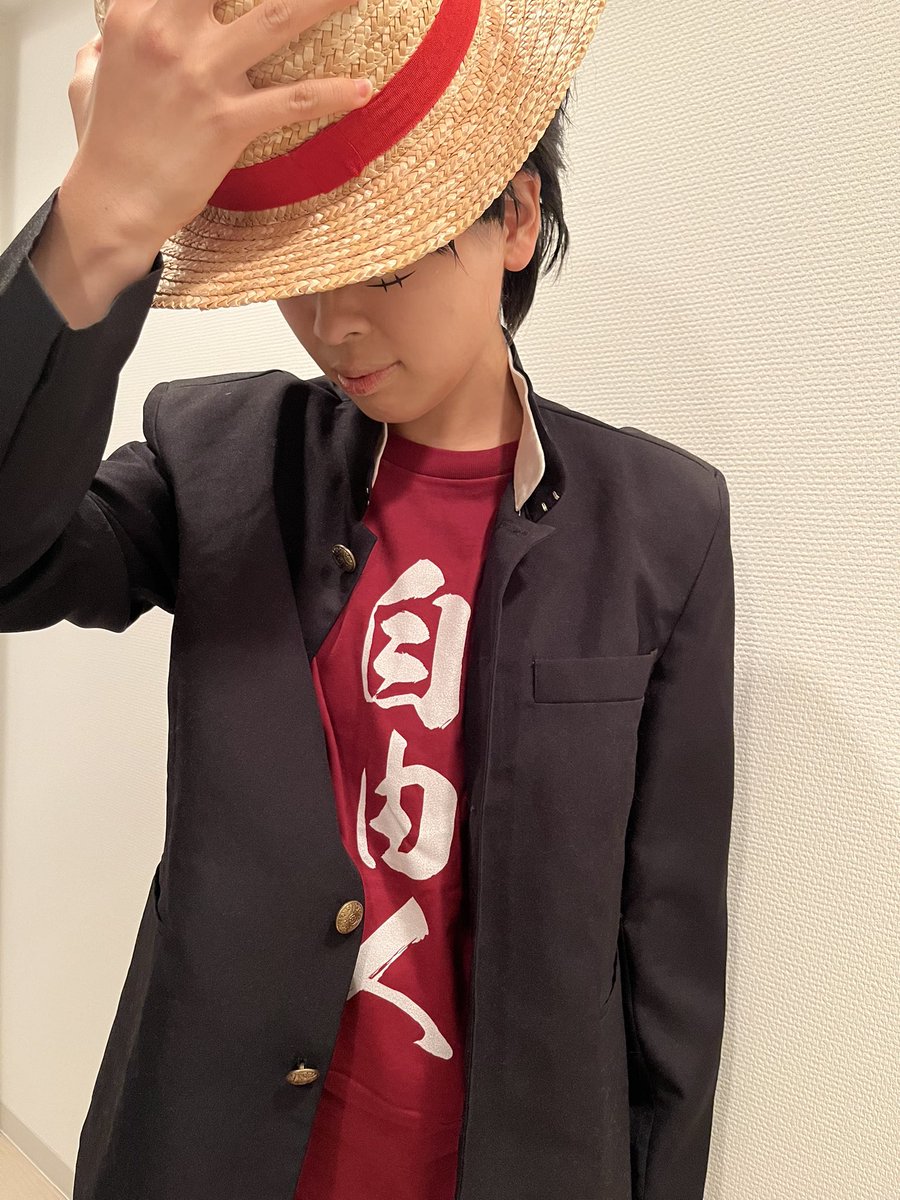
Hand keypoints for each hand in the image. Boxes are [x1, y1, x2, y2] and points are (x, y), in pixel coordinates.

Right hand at [62, 0, 373, 250]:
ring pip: (277, 17)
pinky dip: (334, 94)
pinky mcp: (227, 122)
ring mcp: (201, 76)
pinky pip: (293, 101)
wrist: (113, 204)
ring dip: (326, 1)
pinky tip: (364, 89)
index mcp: (135, 13)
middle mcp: (168, 33)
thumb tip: (103, 43)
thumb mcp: (87, 80)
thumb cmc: (103, 146)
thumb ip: (103, 49)